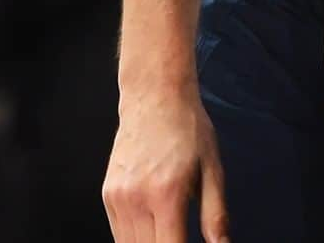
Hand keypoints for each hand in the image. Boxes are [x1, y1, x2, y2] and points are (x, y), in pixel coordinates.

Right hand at [103, 86, 228, 241]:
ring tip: (169, 231)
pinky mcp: (107, 195)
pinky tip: (152, 227)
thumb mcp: (212, 167)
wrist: (155, 96)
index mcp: (166, 193)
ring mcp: (118, 198)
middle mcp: (136, 199)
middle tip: (180, 235)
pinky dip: (135, 239)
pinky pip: (119, 234)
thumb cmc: (187, 127)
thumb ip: (215, 213)